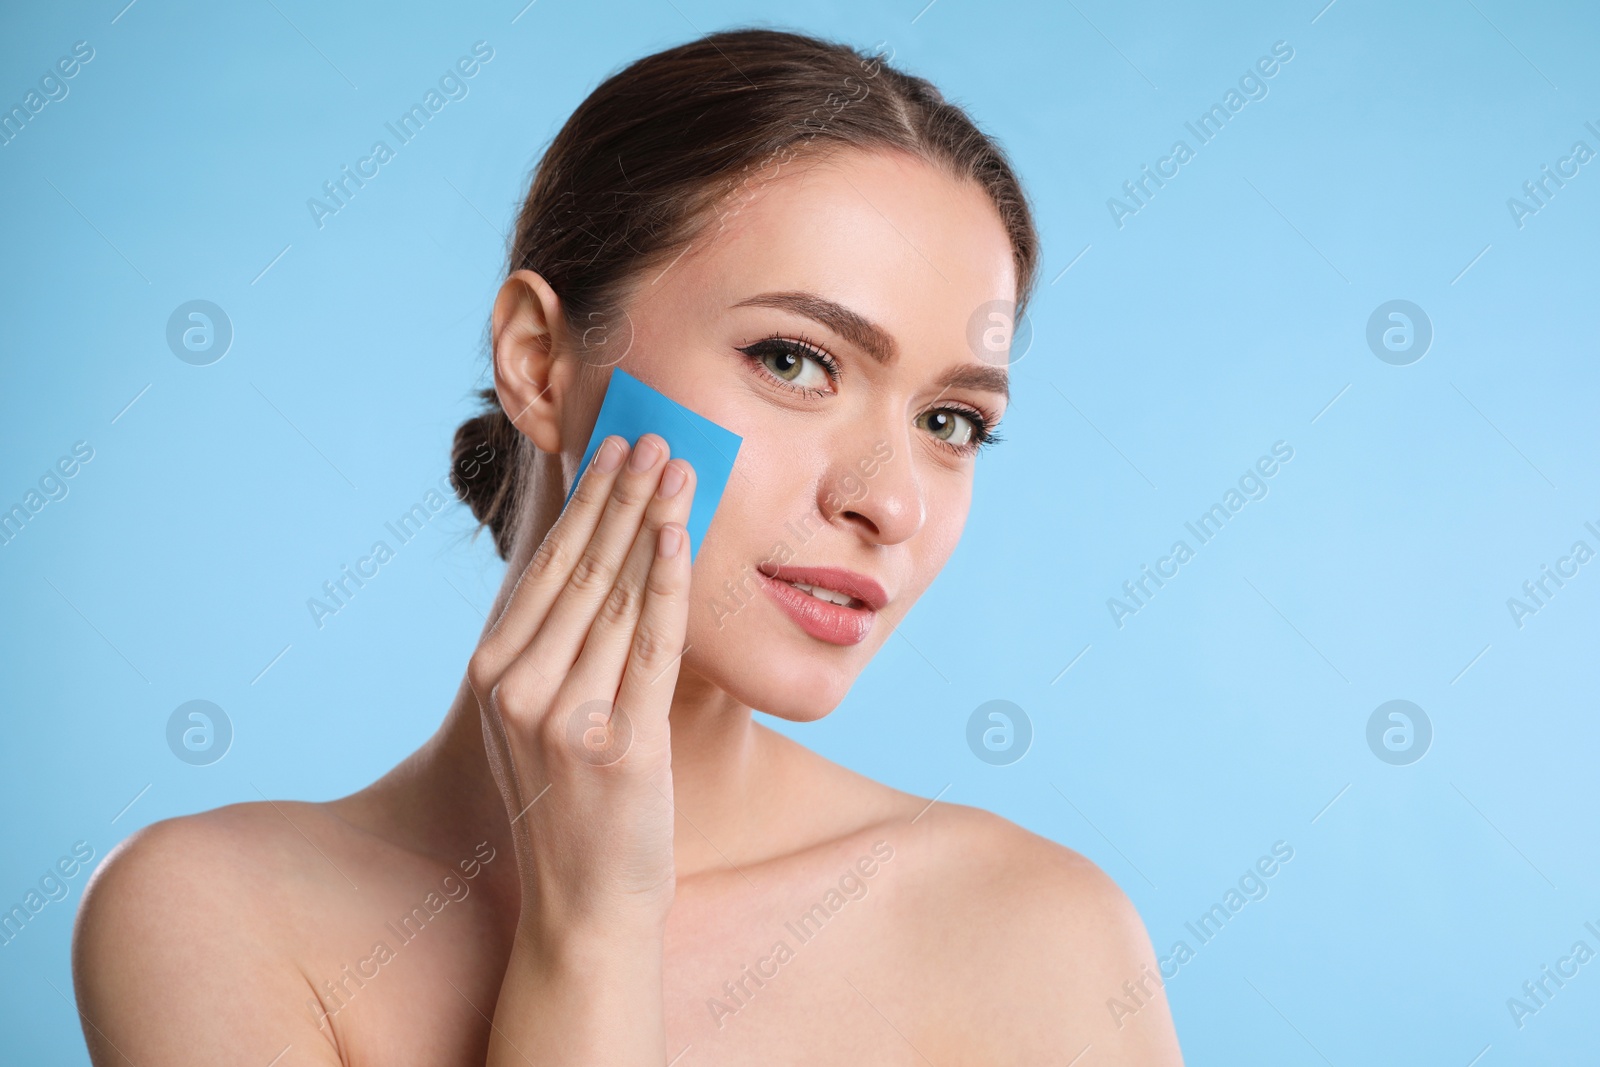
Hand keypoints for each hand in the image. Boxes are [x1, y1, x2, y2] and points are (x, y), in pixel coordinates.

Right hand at [468, 432, 695, 940]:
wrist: (581, 908)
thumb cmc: (572, 808)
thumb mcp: (540, 719)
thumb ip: (553, 649)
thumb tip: (588, 567)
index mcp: (494, 674)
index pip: (547, 567)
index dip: (584, 501)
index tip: (610, 445)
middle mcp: (517, 687)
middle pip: (580, 569)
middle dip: (621, 494)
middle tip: (653, 432)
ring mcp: (562, 716)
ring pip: (615, 595)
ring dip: (650, 521)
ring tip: (679, 465)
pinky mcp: (616, 742)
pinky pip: (648, 643)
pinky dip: (666, 582)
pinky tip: (680, 534)